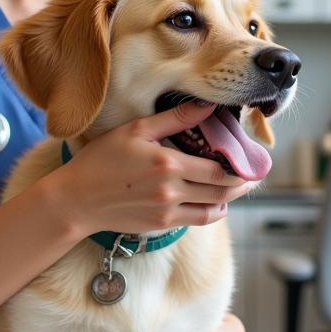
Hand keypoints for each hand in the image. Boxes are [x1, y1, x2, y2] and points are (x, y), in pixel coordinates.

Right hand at [56, 101, 253, 235]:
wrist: (77, 199)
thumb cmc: (102, 160)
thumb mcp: (135, 130)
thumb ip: (174, 119)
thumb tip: (206, 106)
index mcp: (168, 164)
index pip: (218, 168)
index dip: (239, 165)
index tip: (249, 156)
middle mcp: (171, 191)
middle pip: (221, 190)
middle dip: (242, 182)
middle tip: (253, 173)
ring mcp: (167, 211)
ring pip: (214, 208)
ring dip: (231, 198)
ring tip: (240, 187)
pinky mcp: (161, 225)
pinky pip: (198, 220)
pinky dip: (213, 212)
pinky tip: (217, 203)